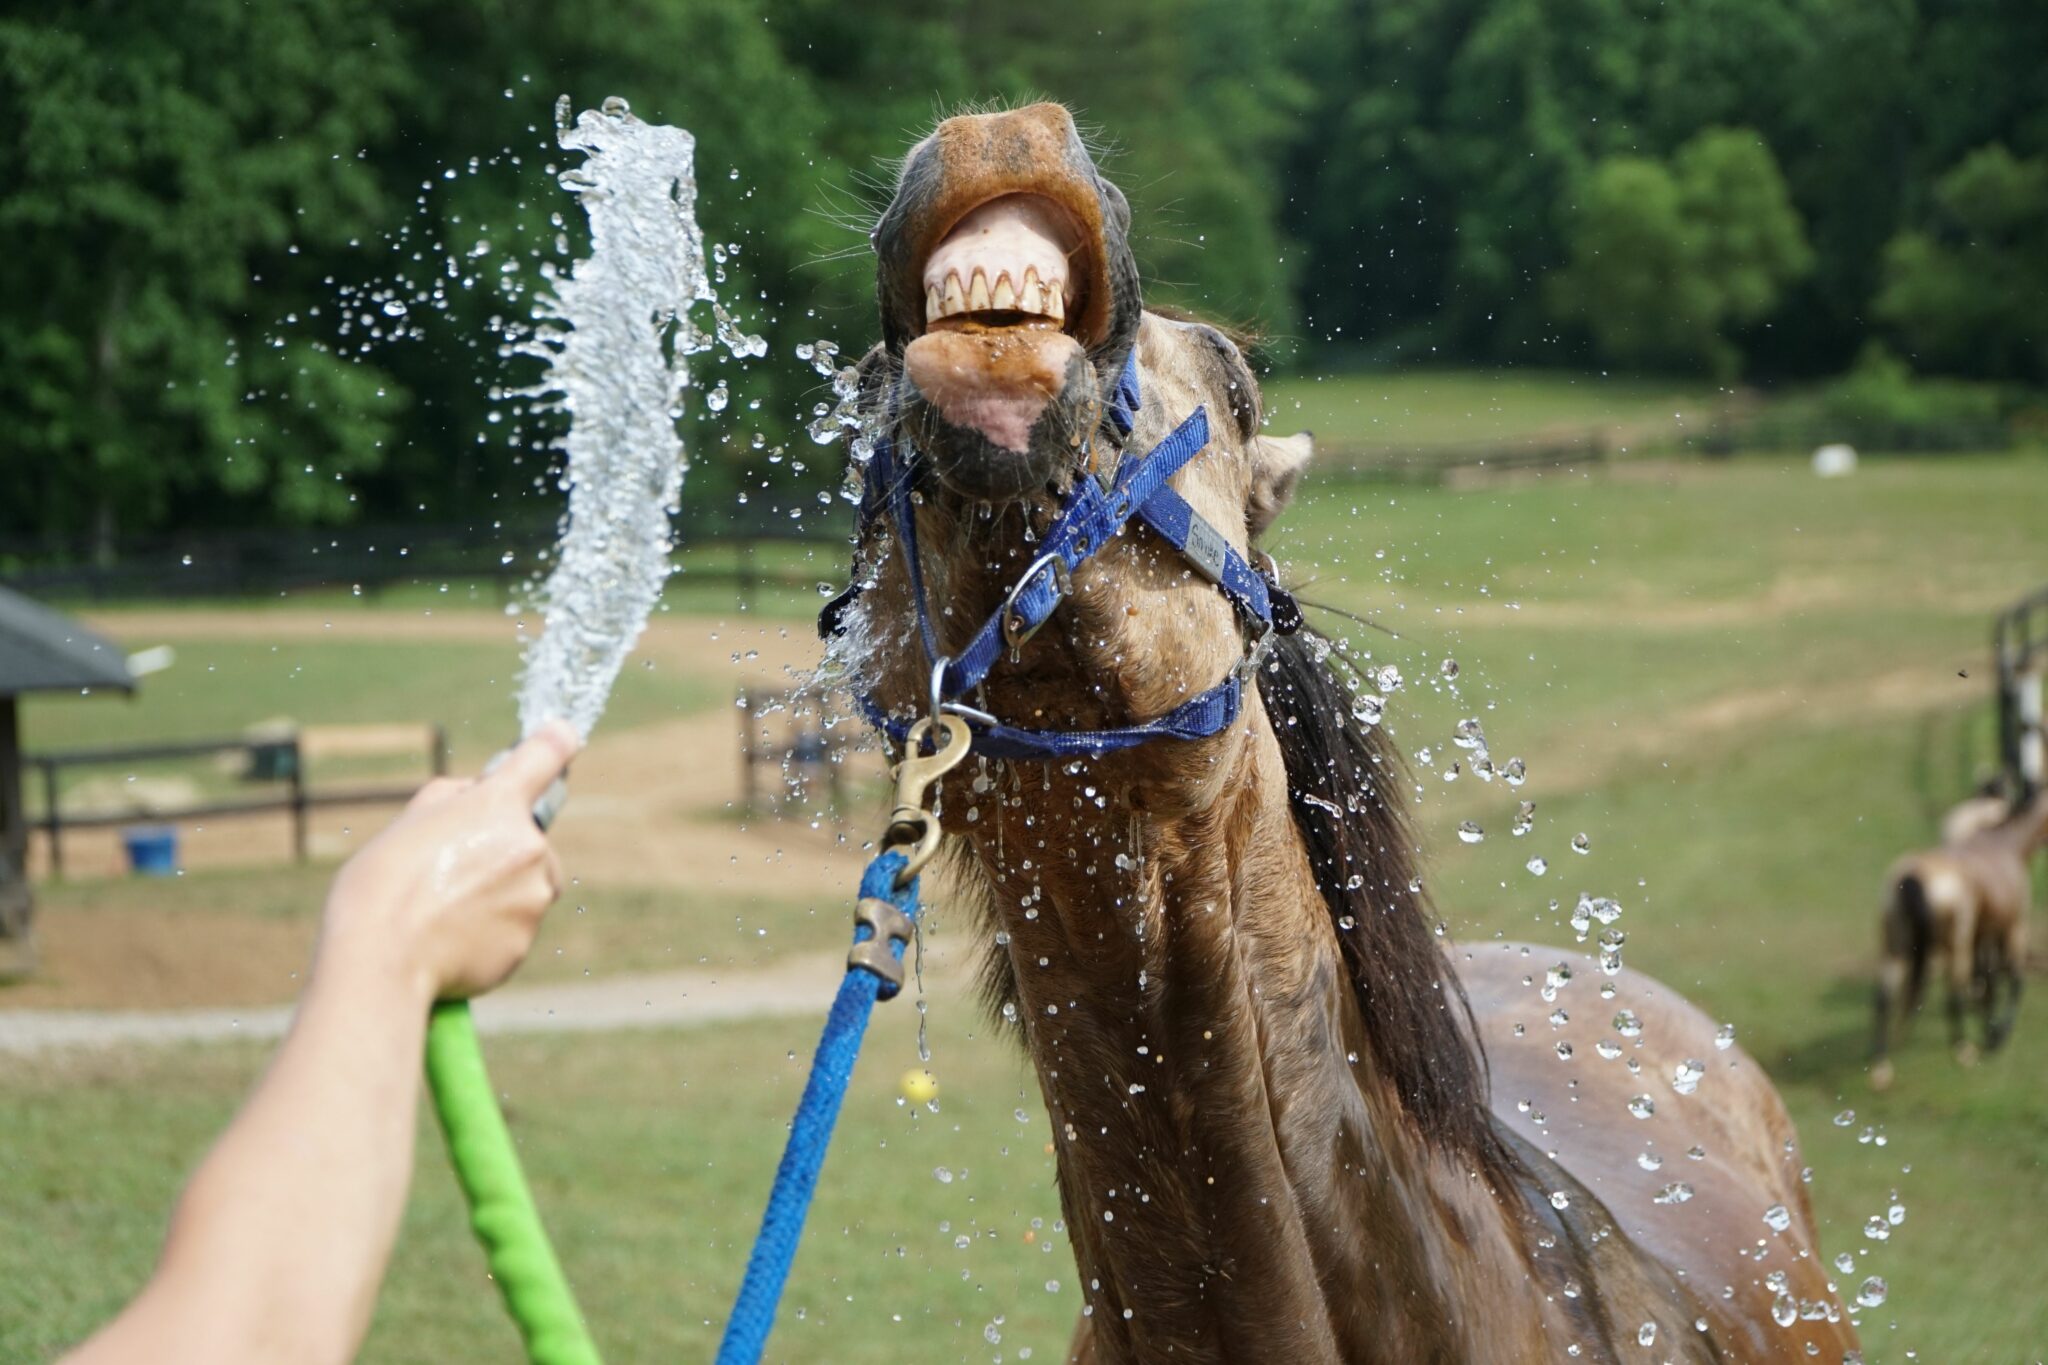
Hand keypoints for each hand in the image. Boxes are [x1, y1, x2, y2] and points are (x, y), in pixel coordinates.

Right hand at [316, 721, 579, 1006]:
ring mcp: (533, 897)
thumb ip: (453, 798)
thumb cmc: (382, 887)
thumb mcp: (409, 822)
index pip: (545, 755)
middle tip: (452, 871)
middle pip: (532, 841)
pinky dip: (491, 931)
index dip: (555, 741)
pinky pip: (515, 929)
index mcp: (497, 805)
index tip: (564, 734)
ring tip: (446, 910)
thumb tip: (477, 792)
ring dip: (501, 893)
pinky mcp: (525, 942)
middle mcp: (528, 846)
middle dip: (504, 851)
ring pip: (527, 887)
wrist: (380, 961)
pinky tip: (451, 939)